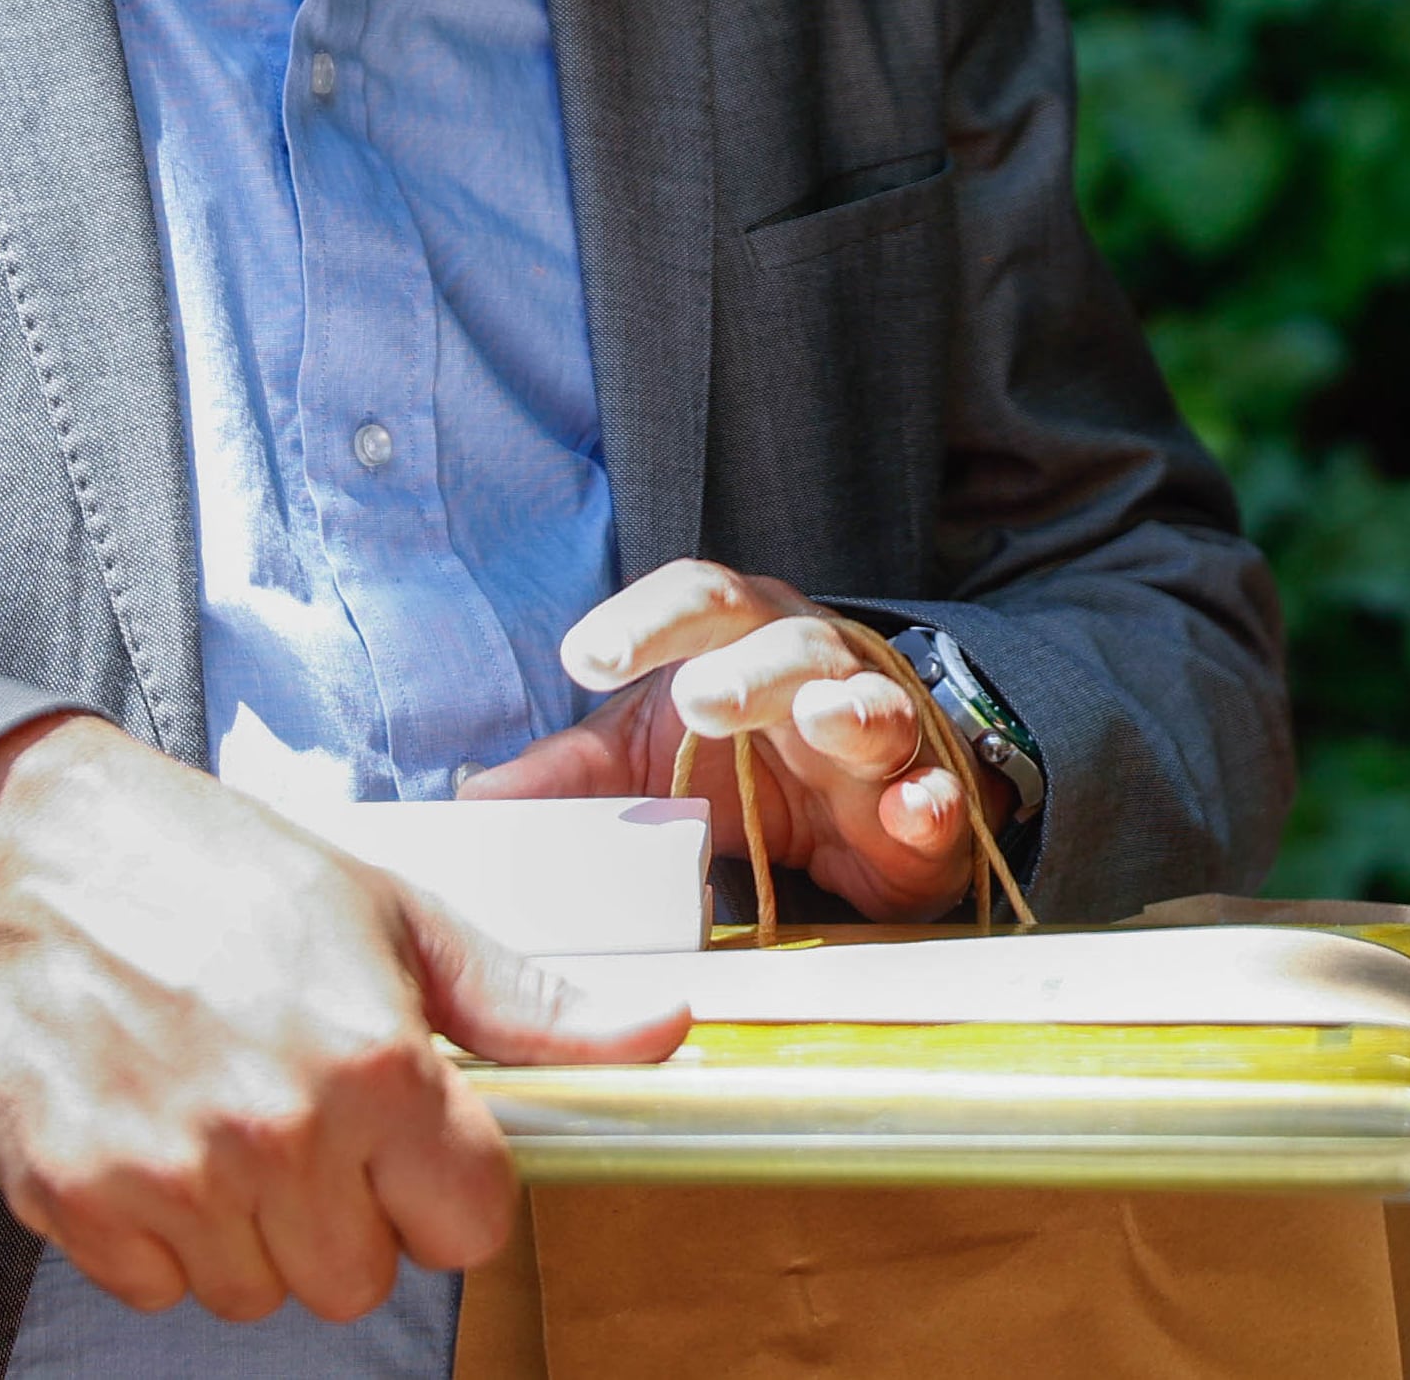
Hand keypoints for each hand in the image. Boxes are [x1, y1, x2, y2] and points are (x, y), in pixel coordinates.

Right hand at [0, 716, 687, 1320]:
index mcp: (374, 1063)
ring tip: (227, 1116)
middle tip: (308, 1118)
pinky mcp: (74, 1198)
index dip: (449, 1188)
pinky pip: (156, 1288)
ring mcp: (168, 1175)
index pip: (470, 1228)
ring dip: (253, 1230)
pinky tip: (158, 1136)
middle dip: (349, 1214)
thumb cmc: (229, 871)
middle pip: (360, 1280)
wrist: (42, 850)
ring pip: (257, 1295)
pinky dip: (160, 1235)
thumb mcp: (399, 915)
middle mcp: (275, 1133)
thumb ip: (527, 1004)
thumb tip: (664, 1033)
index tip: (416, 1143)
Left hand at [463, 559, 994, 916]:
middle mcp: (815, 667)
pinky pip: (937, 795)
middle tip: (699, 697)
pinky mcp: (924, 806)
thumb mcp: (648, 758)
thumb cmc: (742, 755)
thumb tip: (473, 803)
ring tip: (820, 721)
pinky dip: (929, 801)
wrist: (859, 796)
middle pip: (786, 642)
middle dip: (747, 667)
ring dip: (849, 711)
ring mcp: (879, 733)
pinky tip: (913, 810)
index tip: (583, 658)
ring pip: (873, 704)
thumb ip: (571, 778)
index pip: (697, 599)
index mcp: (740, 637)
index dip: (644, 620)